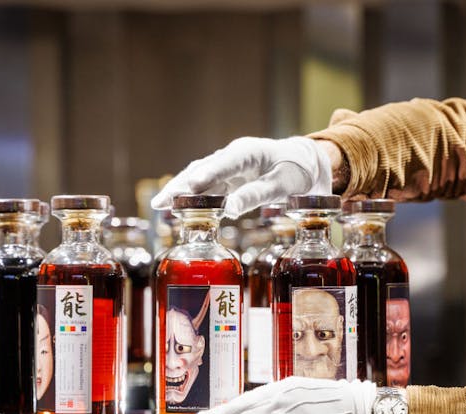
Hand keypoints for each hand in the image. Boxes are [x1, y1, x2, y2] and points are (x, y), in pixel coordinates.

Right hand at [150, 136, 332, 218]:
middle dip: (182, 185)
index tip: (192, 185)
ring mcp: (228, 166)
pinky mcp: (227, 178)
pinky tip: (176, 209)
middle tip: (161, 202)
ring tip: (160, 206)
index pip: (225, 162)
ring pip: (200, 178)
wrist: (305, 164)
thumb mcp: (282, 184)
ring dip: (181, 191)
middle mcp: (233, 156)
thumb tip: (230, 209)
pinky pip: (206, 187)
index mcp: (249, 151)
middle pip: (203, 170)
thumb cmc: (296, 171)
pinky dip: (192, 198)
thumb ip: (256, 195)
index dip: (208, 174)